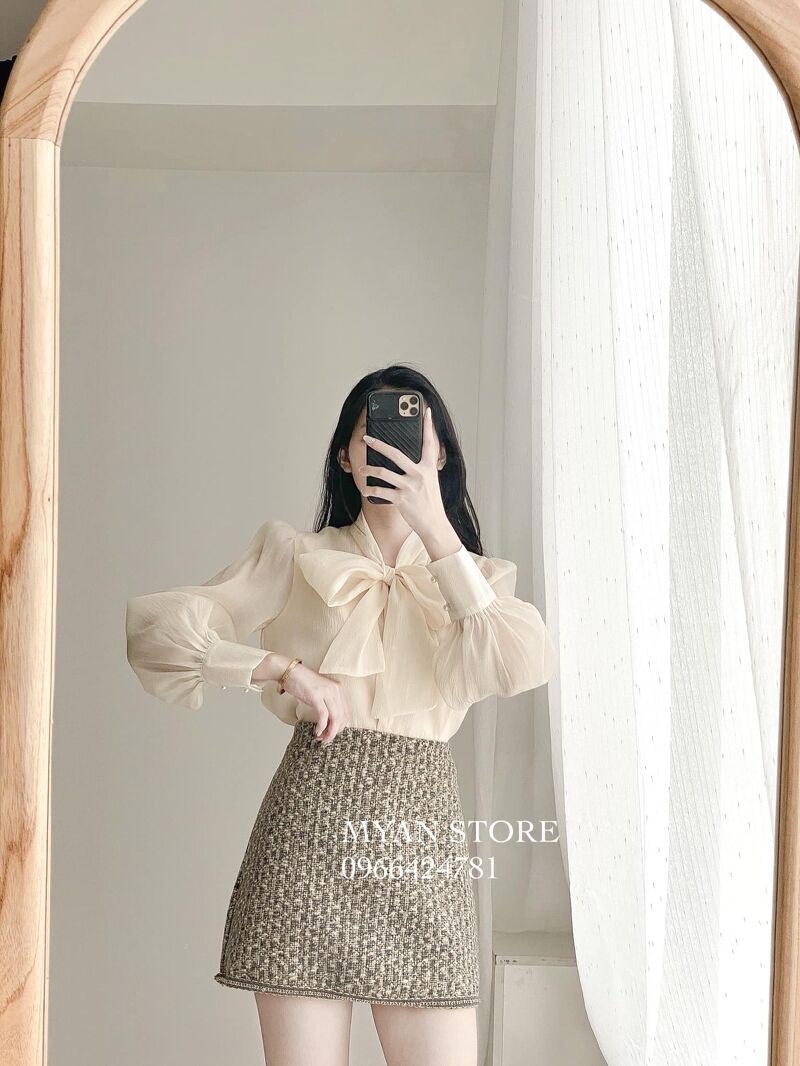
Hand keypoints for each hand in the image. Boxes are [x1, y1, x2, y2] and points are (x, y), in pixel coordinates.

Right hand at [280, 661, 351, 744]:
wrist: (288, 671)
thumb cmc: (302, 683)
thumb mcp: (319, 693)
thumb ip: (327, 704)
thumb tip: (329, 723)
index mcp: (338, 688)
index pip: (346, 712)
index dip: (341, 726)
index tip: (332, 734)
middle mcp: (335, 689)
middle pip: (342, 716)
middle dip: (335, 732)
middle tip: (326, 740)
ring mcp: (326, 692)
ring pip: (335, 717)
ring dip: (329, 732)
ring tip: (322, 739)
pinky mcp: (316, 695)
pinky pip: (323, 715)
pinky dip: (322, 726)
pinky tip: (317, 732)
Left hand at [358, 407, 461, 558]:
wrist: (435, 524)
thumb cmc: (431, 503)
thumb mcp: (431, 482)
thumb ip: (423, 469)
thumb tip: (411, 460)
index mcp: (428, 467)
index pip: (429, 443)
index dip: (428, 426)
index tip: (426, 411)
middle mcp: (419, 474)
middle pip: (395, 454)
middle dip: (378, 444)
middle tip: (367, 438)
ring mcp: (409, 486)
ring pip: (383, 473)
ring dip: (369, 470)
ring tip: (362, 469)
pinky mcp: (401, 499)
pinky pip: (381, 492)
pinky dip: (371, 490)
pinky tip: (366, 490)